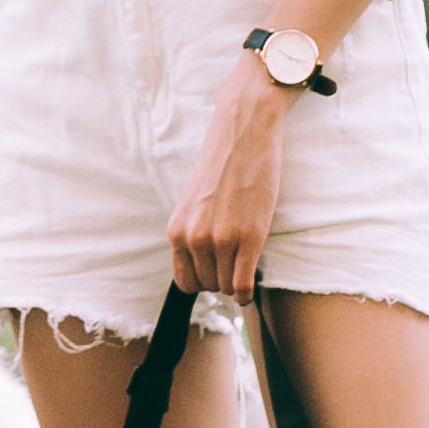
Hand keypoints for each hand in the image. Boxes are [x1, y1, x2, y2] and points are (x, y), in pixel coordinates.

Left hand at [167, 54, 288, 302]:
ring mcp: (222, 239)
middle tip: (235, 264)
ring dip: (236, 284)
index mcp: (177, 230)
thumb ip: (191, 232)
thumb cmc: (222, 166)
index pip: (185, 282)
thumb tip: (200, 264)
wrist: (244, 133)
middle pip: (207, 286)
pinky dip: (247, 295)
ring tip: (245, 264)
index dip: (202, 281)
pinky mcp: (250, 236)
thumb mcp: (193, 203)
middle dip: (221, 280)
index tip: (216, 272)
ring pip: (226, 288)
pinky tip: (251, 291)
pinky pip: (243, 285)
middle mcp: (194, 238)